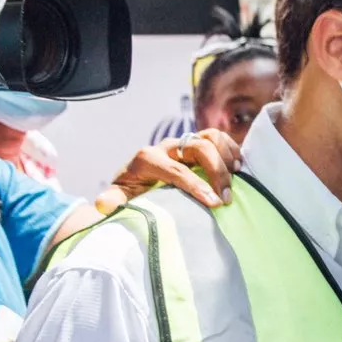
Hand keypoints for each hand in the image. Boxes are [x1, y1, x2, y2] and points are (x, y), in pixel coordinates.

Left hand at [100, 128, 241, 212]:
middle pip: (198, 147)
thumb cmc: (131, 194)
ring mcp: (182, 143)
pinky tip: (238, 166)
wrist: (136, 182)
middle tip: (226, 197)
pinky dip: (230, 148)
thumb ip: (112, 201)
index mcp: (146, 159)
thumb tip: (104, 203)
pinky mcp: (195, 144)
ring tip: (235, 177)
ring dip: (226, 156)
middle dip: (216, 172)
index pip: (176, 170)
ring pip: (209, 137)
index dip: (196, 186)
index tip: (213, 204)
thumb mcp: (118, 199)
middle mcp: (166, 147)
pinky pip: (217, 137)